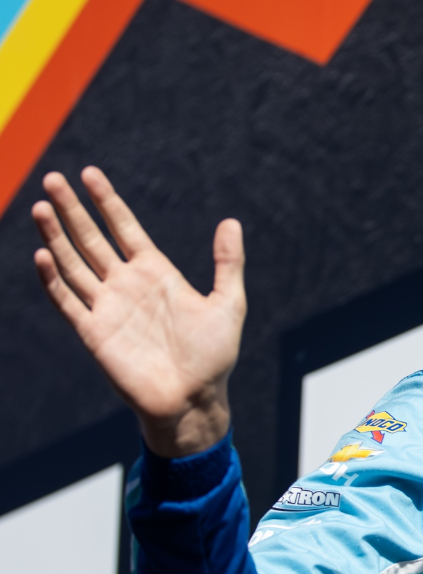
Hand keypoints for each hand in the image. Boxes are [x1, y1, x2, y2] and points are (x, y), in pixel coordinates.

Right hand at [31, 167, 245, 456]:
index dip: (107, 201)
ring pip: (74, 264)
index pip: (124, 228)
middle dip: (73, 210)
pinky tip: (43, 254)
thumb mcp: (229, 303)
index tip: (89, 174)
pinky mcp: (94, 333)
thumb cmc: (214, 355)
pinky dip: (54, 279)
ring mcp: (107, 308)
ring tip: (41, 207)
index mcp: (156, 273)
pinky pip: (68, 302)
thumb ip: (228, 263)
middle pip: (93, 239)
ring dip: (57, 236)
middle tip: (53, 179)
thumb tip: (231, 222)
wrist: (194, 399)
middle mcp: (127, 285)